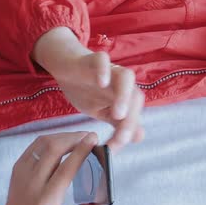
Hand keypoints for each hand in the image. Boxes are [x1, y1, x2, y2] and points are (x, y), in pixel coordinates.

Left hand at [0, 132, 106, 204]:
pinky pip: (34, 147)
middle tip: (91, 136)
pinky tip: (64, 142)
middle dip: (73, 138)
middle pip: (52, 150)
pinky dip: (51, 140)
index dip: (80, 152)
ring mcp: (21, 176)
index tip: (94, 140)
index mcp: (45, 202)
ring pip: (42, 145)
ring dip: (62, 137)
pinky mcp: (17, 171)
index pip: (65, 170)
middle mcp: (31, 186)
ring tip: (80, 138)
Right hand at [32, 27, 144, 151]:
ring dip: (124, 96)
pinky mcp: (93, 58)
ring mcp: (109, 70)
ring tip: (118, 114)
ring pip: (126, 78)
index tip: (118, 145)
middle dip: (131, 118)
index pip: (134, 113)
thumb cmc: (87, 91)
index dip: (129, 130)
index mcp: (126, 97)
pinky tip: (101, 82)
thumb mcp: (102, 112)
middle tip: (122, 136)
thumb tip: (139, 138)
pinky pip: (102, 60)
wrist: (66, 67)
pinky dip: (104, 70)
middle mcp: (122, 83)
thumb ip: (120, 125)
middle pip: (135, 96)